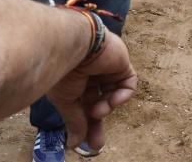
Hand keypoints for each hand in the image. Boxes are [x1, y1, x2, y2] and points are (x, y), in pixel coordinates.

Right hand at [47, 32, 137, 152]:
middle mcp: (90, 73)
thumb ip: (75, 121)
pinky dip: (122, 96)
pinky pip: (128, 84)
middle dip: (97, 122)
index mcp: (74, 79)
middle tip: (96, 144)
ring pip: (112, 95)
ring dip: (106, 108)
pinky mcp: (122, 62)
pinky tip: (111, 101)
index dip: (84, 124)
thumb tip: (75, 145)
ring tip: (96, 111)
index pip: (83, 104)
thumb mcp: (66, 100)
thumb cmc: (64, 71)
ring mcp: (107, 67)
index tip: (82, 143)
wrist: (74, 45)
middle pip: (98, 102)